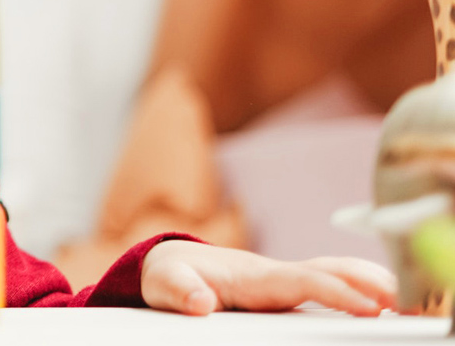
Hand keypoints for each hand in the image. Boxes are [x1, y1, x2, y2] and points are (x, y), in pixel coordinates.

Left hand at [141, 240, 397, 316]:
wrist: (168, 264)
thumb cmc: (168, 275)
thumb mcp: (164, 285)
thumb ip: (180, 292)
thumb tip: (201, 303)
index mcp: (251, 276)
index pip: (302, 281)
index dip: (336, 292)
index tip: (369, 306)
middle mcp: (272, 274)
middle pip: (329, 271)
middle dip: (367, 282)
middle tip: (406, 301)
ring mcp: (281, 280)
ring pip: (333, 273)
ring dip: (369, 282)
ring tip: (407, 302)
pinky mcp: (283, 290)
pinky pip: (327, 283)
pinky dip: (357, 286)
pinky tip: (381, 302)